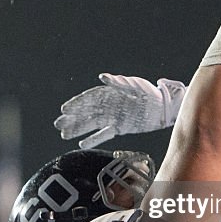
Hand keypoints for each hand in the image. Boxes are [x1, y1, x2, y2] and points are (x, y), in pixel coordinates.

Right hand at [54, 74, 187, 147]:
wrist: (162, 106)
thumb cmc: (147, 91)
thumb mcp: (133, 84)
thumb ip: (117, 83)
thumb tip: (103, 78)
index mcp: (109, 93)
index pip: (89, 98)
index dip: (76, 103)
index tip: (65, 109)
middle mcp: (108, 106)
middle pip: (86, 112)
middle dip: (72, 118)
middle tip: (58, 124)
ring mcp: (113, 117)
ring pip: (92, 124)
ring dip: (78, 129)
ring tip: (64, 135)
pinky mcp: (119, 127)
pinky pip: (103, 134)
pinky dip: (94, 138)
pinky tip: (82, 143)